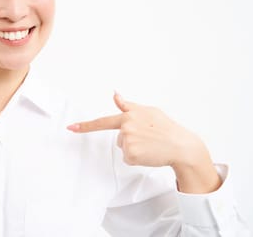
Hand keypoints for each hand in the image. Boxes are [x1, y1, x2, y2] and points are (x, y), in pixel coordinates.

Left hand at [66, 92, 221, 192]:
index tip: (71, 128)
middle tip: (149, 137)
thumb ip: (128, 105)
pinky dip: (138, 158)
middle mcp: (126, 127)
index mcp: (129, 115)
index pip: (103, 121)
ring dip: (135, 148)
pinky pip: (128, 159)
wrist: (181, 145)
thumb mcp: (149, 111)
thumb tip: (115, 94)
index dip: (85, 125)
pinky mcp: (131, 154)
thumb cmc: (166, 127)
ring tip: (151, 144)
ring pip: (124, 148)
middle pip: (119, 137)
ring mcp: (128, 141)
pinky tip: (149, 153)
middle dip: (131, 139)